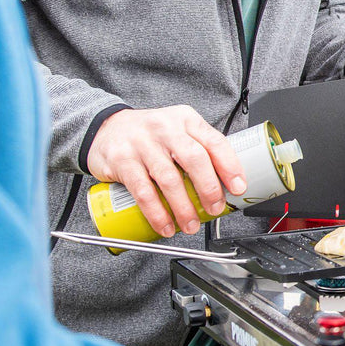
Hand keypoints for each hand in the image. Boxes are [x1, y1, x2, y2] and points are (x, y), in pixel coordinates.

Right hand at [86, 106, 246, 236]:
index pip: (214, 142)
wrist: (106, 128)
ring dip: (183, 207)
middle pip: (194, 159)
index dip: (230, 166)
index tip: (238, 187)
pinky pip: (143, 191)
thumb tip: (226, 185)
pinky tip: (165, 225)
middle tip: (214, 209)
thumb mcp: (178, 131)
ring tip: (191, 224)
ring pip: (169, 178)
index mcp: (186, 120)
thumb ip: (200, 150)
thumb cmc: (151, 135)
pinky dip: (156, 212)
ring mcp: (142, 143)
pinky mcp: (123, 160)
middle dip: (209, 188)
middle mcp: (165, 128)